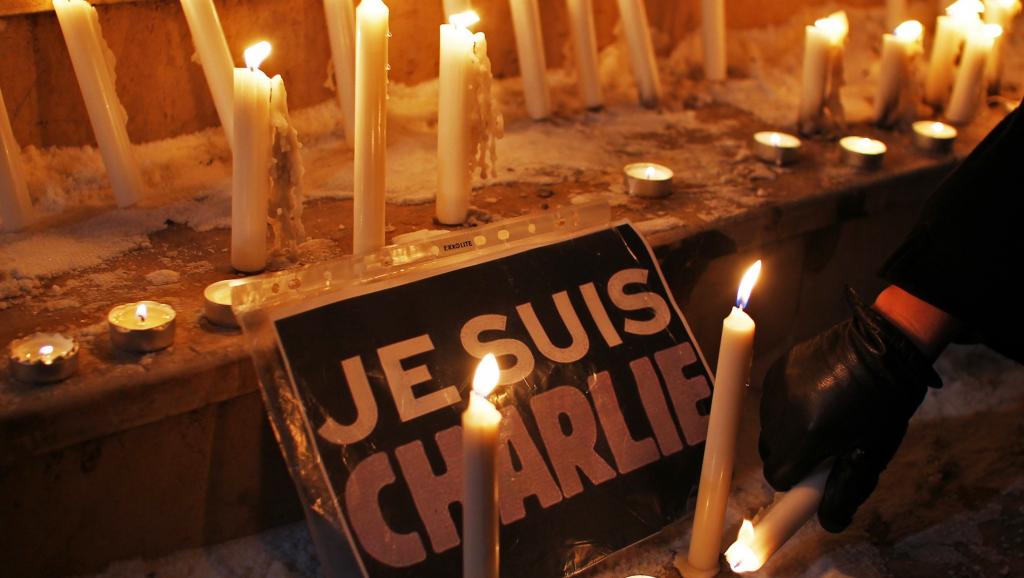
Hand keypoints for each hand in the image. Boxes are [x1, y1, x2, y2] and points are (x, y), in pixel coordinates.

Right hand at [759, 288, 941, 531]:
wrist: (882, 348)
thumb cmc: (883, 405)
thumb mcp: (871, 455)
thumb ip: (847, 492)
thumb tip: (829, 524)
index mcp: (804, 439)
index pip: (777, 477)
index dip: (795, 481)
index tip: (812, 474)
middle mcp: (780, 415)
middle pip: (770, 452)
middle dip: (790, 456)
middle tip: (822, 447)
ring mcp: (774, 390)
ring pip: (769, 426)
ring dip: (788, 429)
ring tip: (822, 416)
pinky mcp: (774, 369)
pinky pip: (771, 401)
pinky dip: (787, 405)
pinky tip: (814, 393)